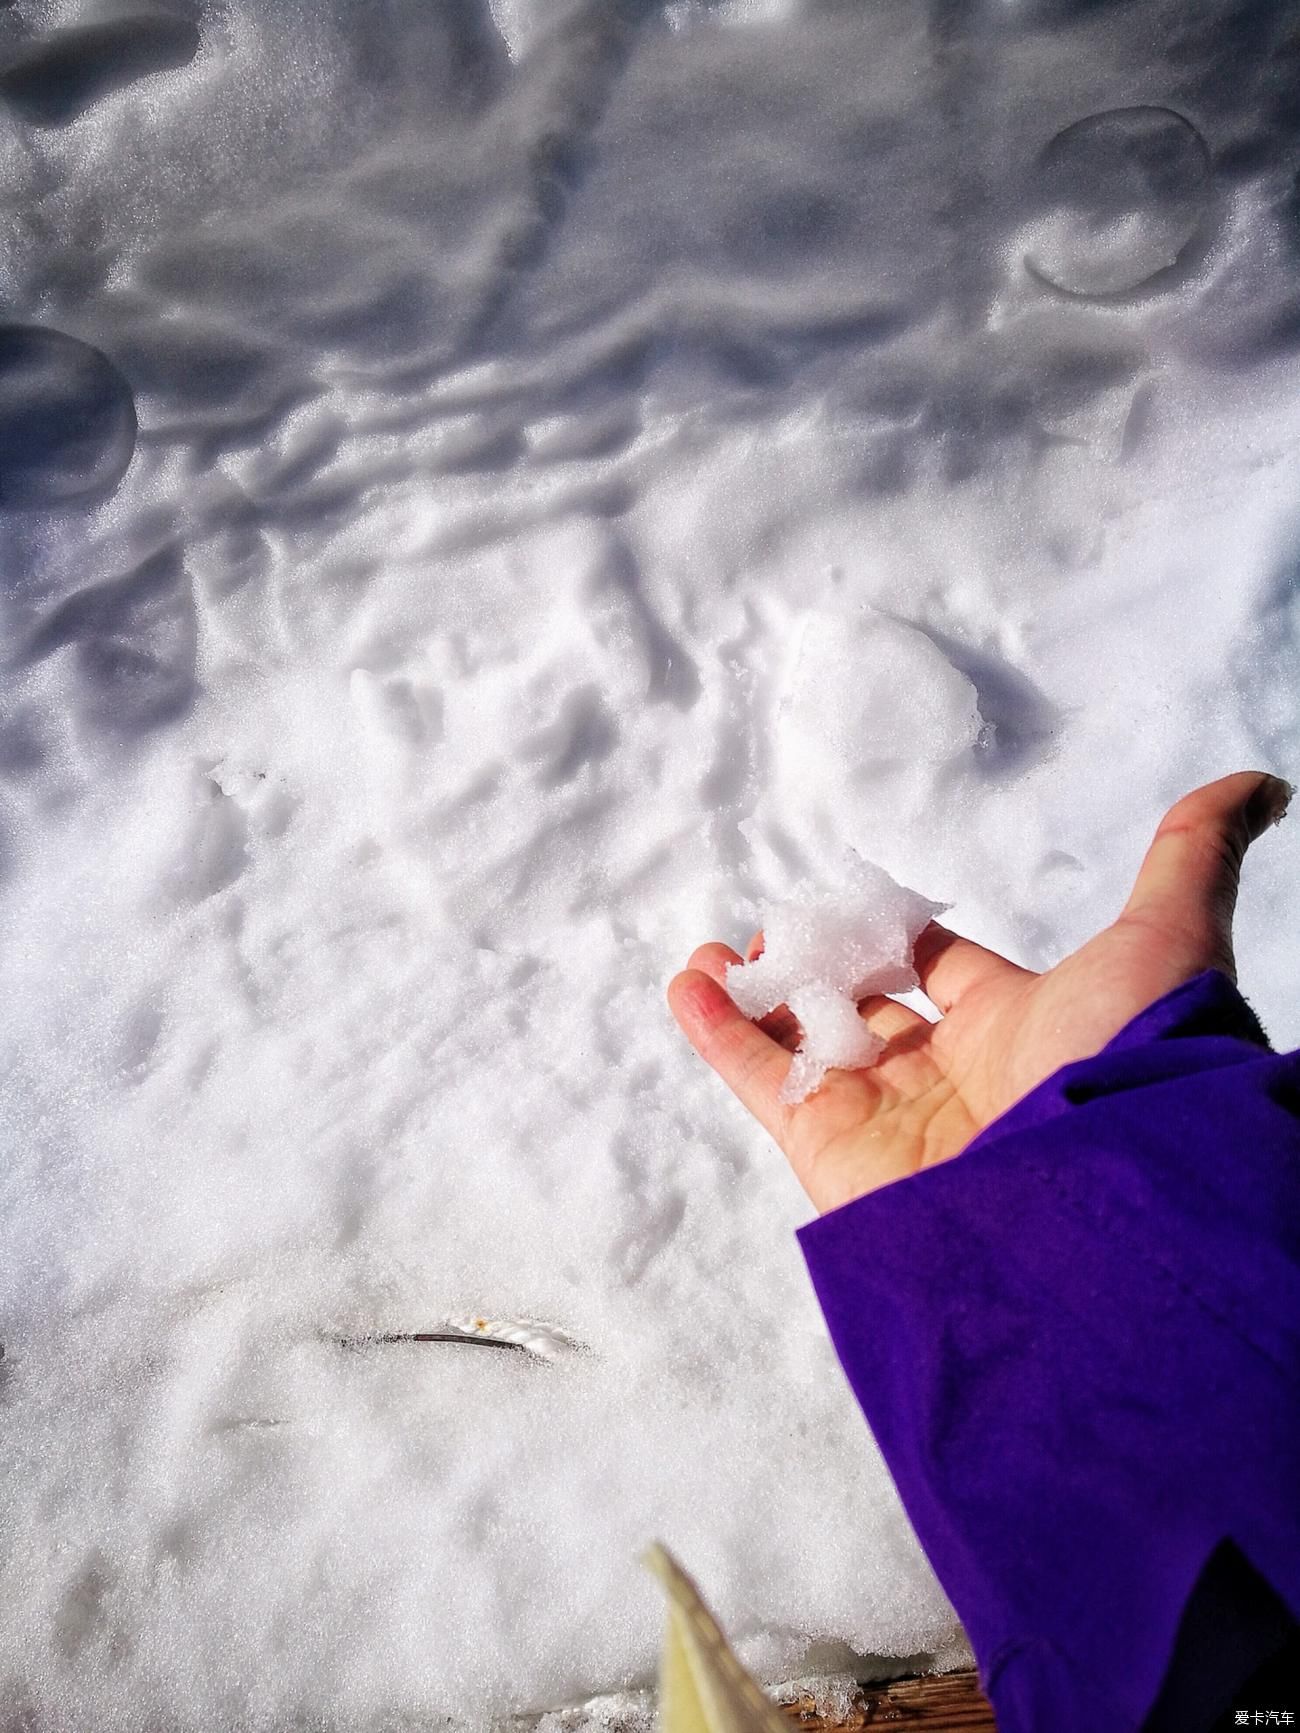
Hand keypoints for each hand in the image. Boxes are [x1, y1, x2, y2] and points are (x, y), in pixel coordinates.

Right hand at [668, 771, 1290, 1213]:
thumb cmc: (1133, 1062)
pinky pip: (761, 1085)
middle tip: (765, 934)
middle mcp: (951, 1078)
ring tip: (709, 954)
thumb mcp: (1168, 938)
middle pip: (861, 1011)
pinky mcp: (833, 1152)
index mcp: (1019, 1028)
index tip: (855, 908)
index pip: (942, 974)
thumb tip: (1260, 780)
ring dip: (750, 997)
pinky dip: (717, 1034)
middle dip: (811, 969)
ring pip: (801, 1047)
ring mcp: (887, 1117)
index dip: (897, 938)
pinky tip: (689, 983)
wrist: (1099, 1198)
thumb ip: (1190, 857)